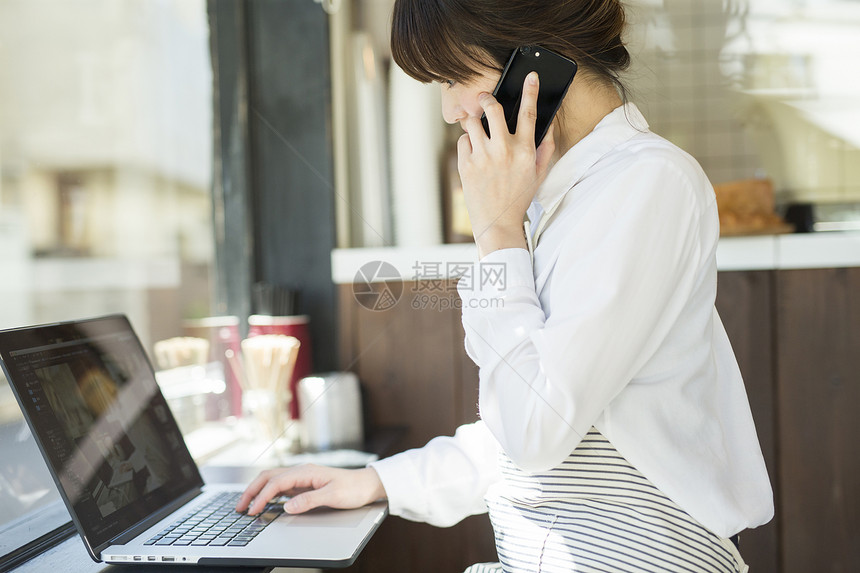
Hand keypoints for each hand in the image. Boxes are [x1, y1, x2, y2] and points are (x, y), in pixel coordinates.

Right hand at [235, 464, 385, 515]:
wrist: (367, 484)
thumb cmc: (353, 488)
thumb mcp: (333, 496)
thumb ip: (309, 501)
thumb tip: (287, 506)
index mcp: (306, 471)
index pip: (276, 483)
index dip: (262, 497)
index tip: (253, 511)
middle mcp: (302, 471)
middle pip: (269, 477)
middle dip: (252, 491)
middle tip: (240, 507)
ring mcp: (302, 477)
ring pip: (273, 479)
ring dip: (258, 490)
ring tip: (247, 504)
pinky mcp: (305, 484)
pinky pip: (281, 486)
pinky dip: (268, 492)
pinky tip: (265, 501)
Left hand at [458, 71, 555, 257]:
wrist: (497, 222)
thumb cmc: (519, 197)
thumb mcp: (538, 174)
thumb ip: (545, 147)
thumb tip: (548, 124)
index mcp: (525, 151)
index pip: (529, 113)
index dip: (531, 91)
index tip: (531, 76)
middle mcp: (504, 151)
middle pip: (493, 109)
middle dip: (487, 99)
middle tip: (486, 99)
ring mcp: (483, 157)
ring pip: (473, 122)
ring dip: (475, 122)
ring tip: (479, 130)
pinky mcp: (466, 165)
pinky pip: (463, 140)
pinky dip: (467, 143)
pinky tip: (474, 153)